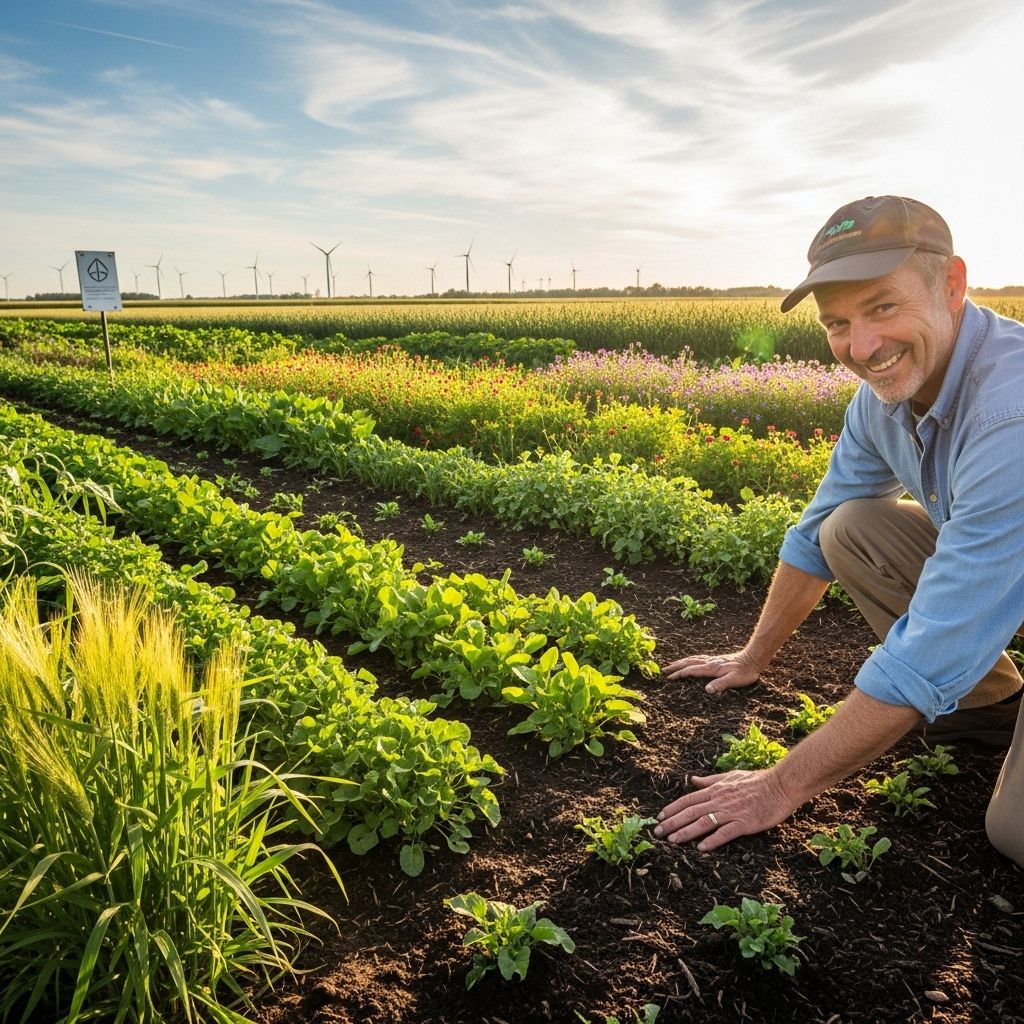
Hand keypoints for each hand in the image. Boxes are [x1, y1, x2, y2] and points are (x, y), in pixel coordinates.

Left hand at [653, 769, 797, 851]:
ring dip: (686, 832)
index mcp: (716, 789)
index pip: (688, 799)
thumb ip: (711, 780)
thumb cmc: (757, 780)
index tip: (660, 817)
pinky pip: (725, 832)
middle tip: (658, 833)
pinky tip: (701, 848)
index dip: (673, 808)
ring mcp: (732, 812)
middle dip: (673, 822)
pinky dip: (712, 840)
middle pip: (691, 812)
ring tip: (672, 841)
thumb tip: (693, 780)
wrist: (781, 785)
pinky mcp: (745, 822)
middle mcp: (720, 800)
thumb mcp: (730, 776)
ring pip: (703, 822)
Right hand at [661, 650, 760, 694]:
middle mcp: (709, 662)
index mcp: (711, 668)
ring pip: (692, 659)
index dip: (679, 674)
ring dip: (681, 662)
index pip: (691, 670)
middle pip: (688, 662)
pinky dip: (690, 659)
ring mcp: (712, 660)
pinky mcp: (715, 660)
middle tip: (664, 669)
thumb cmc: (745, 672)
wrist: (753, 659)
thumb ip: (721, 684)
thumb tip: (707, 690)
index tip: (669, 677)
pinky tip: (690, 661)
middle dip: (676, 666)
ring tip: (672, 664)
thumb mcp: (734, 680)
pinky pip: (698, 658)